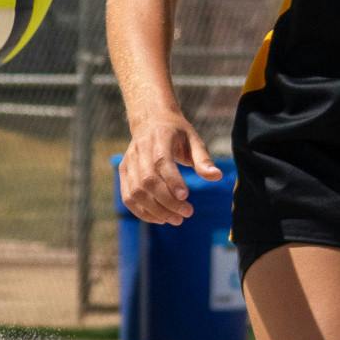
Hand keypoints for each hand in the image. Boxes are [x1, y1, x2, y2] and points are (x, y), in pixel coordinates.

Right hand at [120, 110, 219, 224]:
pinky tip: (159, 218)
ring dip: (155, 210)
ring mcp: (128, 162)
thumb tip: (216, 177)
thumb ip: (203, 160)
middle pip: (147, 181)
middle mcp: (139, 151)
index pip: (161, 163)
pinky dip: (142, 211)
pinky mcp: (123, 172)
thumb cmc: (176, 133)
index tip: (186, 197)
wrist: (150, 120)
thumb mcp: (194, 140)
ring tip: (175, 219)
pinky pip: (128, 197)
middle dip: (166, 201)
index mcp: (159, 139)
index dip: (172, 182)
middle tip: (186, 214)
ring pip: (135, 193)